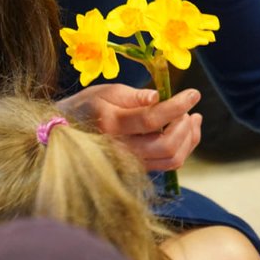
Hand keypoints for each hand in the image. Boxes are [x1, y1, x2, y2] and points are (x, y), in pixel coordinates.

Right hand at [58, 83, 202, 170]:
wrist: (66, 134)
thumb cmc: (88, 106)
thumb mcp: (105, 91)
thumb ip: (133, 96)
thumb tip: (158, 97)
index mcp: (111, 124)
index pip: (151, 119)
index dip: (177, 106)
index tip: (194, 93)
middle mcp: (122, 149)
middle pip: (166, 146)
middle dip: (185, 125)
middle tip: (188, 108)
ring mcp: (132, 162)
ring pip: (172, 159)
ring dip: (189, 138)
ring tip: (192, 117)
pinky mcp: (140, 167)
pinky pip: (170, 162)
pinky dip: (186, 146)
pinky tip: (187, 128)